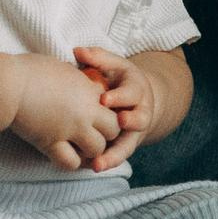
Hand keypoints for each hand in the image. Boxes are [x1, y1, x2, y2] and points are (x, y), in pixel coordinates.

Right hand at [7, 53, 120, 171]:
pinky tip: (65, 155)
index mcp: (88, 90)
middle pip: (114, 129)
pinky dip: (71, 162)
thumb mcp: (61, 67)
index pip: (114, 104)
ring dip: (92, 150)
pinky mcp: (51, 143)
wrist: (7, 84)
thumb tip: (80, 81)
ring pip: (98, 148)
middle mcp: (85, 111)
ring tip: (81, 147)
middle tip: (95, 132)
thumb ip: (76, 78)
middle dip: (108, 133)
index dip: (108, 109)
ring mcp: (70, 129)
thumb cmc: (29, 70)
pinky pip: (71, 162)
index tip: (98, 111)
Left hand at [75, 46, 152, 170]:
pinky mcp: (126, 144)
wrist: (138, 99)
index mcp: (136, 89)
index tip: (104, 100)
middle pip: (139, 118)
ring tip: (98, 162)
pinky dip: (108, 161)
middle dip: (129, 121)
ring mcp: (134, 132)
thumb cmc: (118, 80)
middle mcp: (140, 112)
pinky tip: (93, 167)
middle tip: (117, 123)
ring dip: (115, 153)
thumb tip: (77, 51)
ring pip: (129, 144)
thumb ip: (97, 58)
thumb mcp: (113, 65)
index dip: (119, 97)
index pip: (131, 92)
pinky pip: (119, 155)